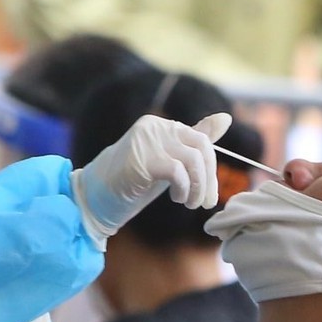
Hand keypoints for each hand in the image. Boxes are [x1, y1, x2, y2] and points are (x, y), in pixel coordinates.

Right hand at [72, 112, 229, 249]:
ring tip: (190, 203)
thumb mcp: (169, 163)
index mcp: (162, 126)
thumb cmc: (133, 182)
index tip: (208, 194)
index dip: (211, 169)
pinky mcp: (141, 159)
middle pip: (201, 147)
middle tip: (205, 203)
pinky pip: (177, 171)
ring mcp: (147, 141)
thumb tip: (225, 118)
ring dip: (198, 187)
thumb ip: (193, 142)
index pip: (202, 140)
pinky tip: (178, 198)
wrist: (96, 197)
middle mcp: (155, 127)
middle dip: (209, 179)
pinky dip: (184, 188)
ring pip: (193, 159)